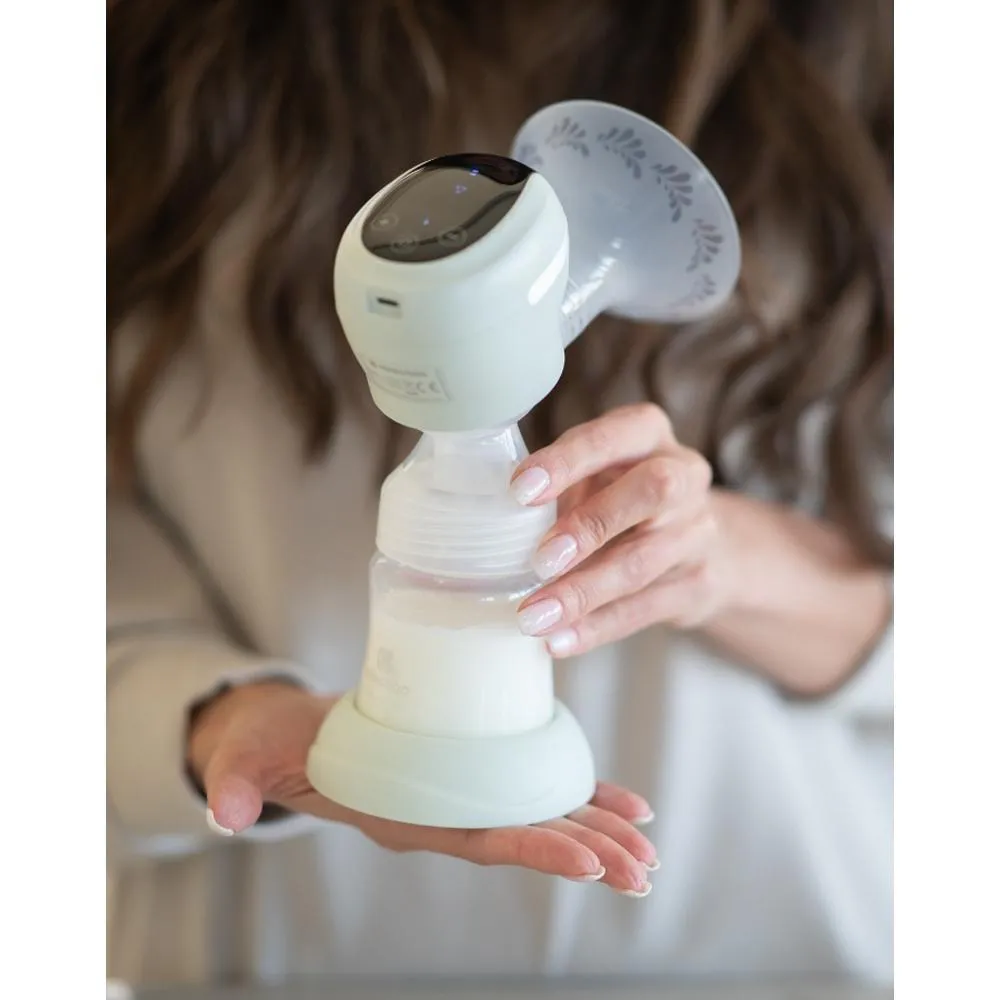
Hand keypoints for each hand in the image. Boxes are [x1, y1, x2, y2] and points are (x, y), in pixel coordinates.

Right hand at [188, 681, 658, 894]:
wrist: (293, 738)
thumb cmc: (274, 751)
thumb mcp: (247, 763)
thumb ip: (237, 785)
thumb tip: (225, 813)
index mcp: (403, 816)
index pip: (476, 838)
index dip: (532, 848)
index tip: (586, 860)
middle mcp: (441, 812)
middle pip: (523, 834)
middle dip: (585, 851)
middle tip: (642, 869)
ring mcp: (459, 791)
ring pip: (538, 812)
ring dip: (595, 827)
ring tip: (645, 843)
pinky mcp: (471, 764)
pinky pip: (533, 780)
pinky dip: (581, 790)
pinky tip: (621, 799)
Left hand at [511, 403, 727, 656]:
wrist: (700, 544)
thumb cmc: (620, 497)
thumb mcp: (593, 475)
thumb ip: (557, 486)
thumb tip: (486, 518)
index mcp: (648, 435)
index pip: (616, 435)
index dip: (569, 461)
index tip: (519, 490)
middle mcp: (684, 476)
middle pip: (652, 493)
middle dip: (590, 526)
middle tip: (539, 560)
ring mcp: (697, 533)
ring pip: (642, 562)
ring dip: (582, 592)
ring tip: (533, 616)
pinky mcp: (698, 584)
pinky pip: (644, 609)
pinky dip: (596, 627)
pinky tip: (559, 640)